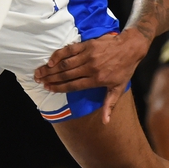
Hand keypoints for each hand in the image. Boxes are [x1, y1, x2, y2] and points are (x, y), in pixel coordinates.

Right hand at [34, 30, 149, 122]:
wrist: (130, 47)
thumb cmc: (124, 69)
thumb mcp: (118, 88)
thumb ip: (109, 105)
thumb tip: (105, 122)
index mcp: (96, 80)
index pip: (73, 85)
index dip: (58, 87)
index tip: (48, 88)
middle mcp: (90, 68)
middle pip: (65, 75)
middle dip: (50, 78)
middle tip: (38, 80)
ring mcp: (88, 56)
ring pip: (65, 63)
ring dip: (51, 68)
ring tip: (39, 71)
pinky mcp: (87, 45)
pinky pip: (70, 50)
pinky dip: (59, 55)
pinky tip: (50, 60)